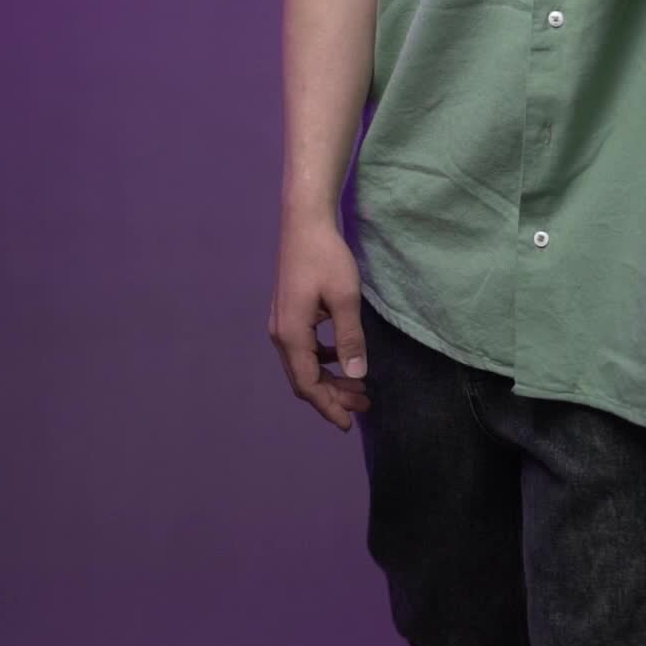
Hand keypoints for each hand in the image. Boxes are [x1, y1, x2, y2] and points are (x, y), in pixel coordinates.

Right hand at [268, 218, 370, 432]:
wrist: (304, 223)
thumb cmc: (326, 257)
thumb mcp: (345, 298)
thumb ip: (350, 339)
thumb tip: (356, 377)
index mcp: (292, 335)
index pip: (308, 384)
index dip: (329, 406)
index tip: (350, 423)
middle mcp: (281, 333)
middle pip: (304, 378)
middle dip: (333, 396)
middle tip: (364, 404)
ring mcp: (282, 323)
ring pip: (304, 364)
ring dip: (330, 378)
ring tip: (359, 388)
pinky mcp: (288, 313)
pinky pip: (304, 349)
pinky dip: (323, 360)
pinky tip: (342, 356)